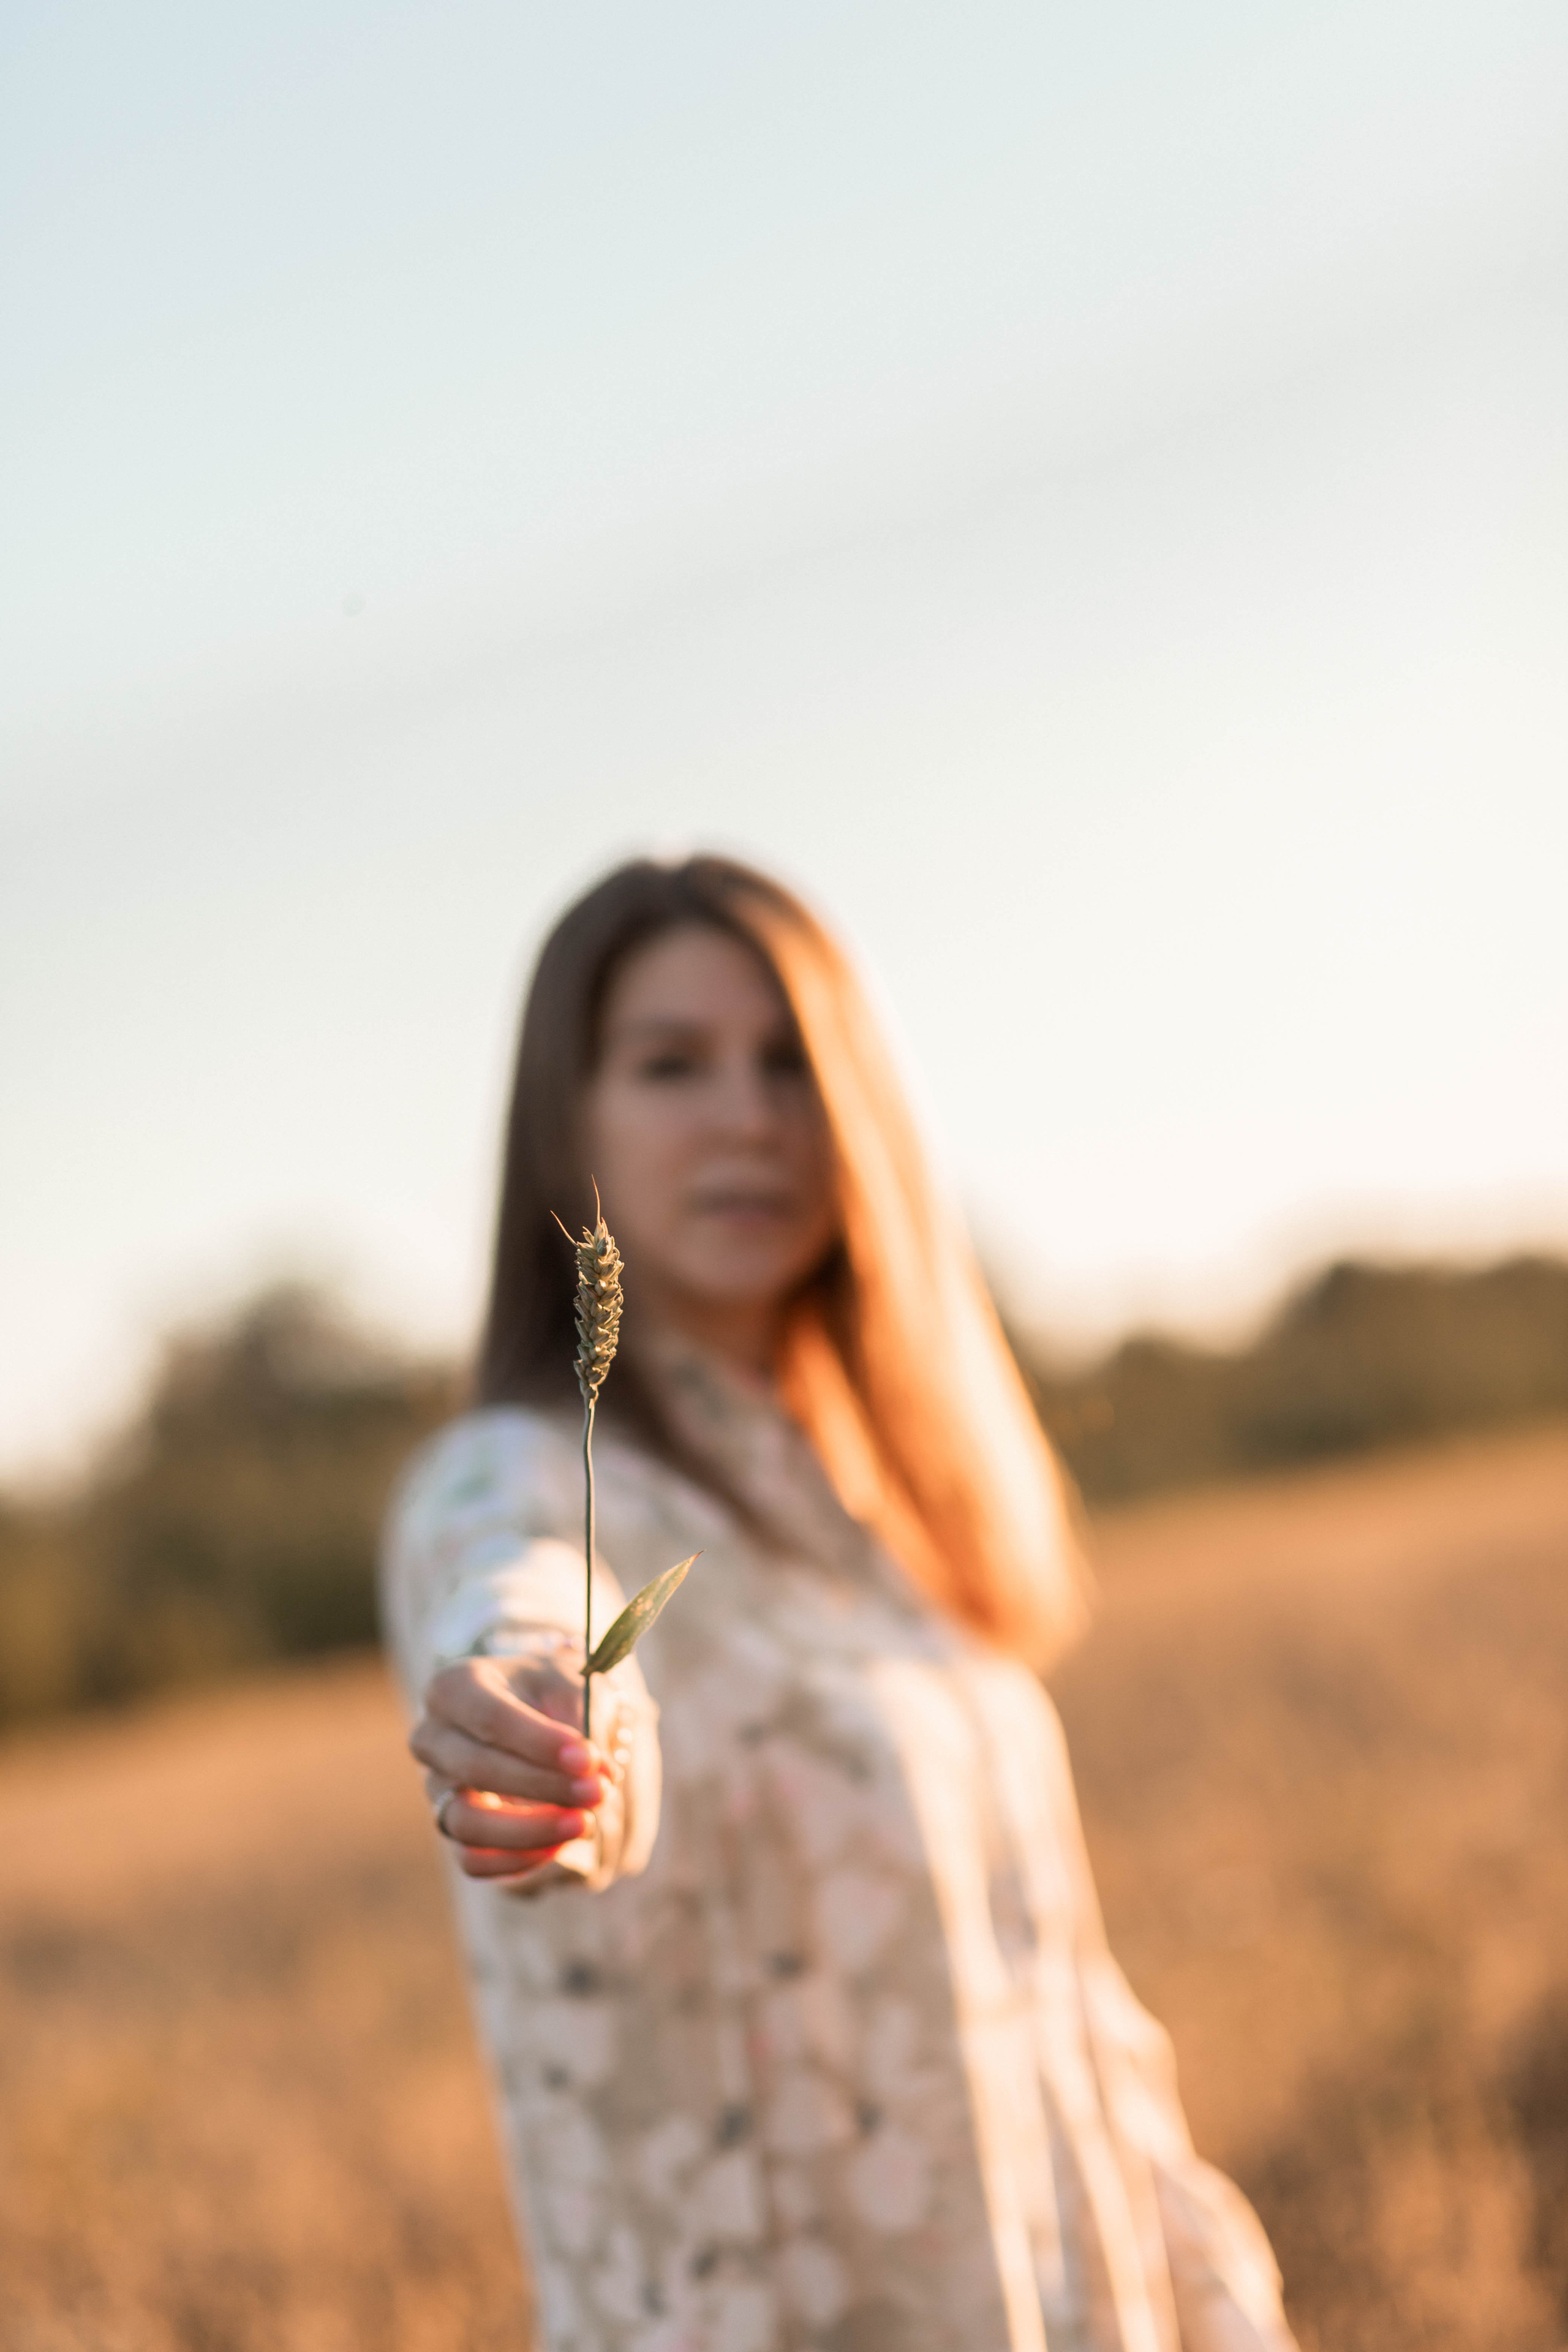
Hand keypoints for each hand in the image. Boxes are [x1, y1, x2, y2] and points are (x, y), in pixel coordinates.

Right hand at [411, 1644, 613, 1883]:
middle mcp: (433, 1738)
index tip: (588, 1760)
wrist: (534, 1708)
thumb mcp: (570, 1684)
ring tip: (585, 1823)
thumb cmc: (549, 1690)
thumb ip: (583, 1723)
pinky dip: (516, 1860)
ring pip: (467, 1823)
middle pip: (476, 1769)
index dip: (539, 1743)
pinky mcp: (452, 1826)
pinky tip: (560, 1845)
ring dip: (530, 1830)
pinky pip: (472, 1859)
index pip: (489, 1717)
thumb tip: (600, 1777)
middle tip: (599, 1791)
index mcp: (454, 1687)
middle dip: (543, 1786)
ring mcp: (437, 1787)